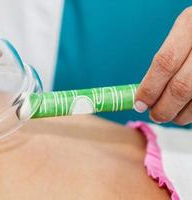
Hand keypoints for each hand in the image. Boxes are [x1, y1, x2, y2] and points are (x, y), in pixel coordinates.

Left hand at [135, 7, 191, 124]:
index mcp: (189, 24)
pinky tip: (186, 111)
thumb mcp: (184, 34)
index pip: (164, 63)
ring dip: (179, 114)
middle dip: (163, 108)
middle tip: (155, 115)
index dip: (149, 88)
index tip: (139, 104)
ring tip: (170, 115)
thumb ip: (167, 59)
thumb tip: (144, 95)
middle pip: (180, 86)